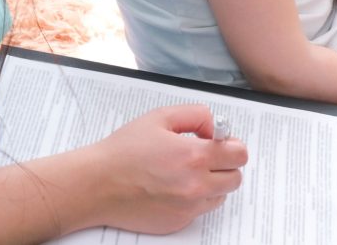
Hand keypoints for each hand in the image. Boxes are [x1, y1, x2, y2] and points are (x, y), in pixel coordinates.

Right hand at [89, 104, 247, 233]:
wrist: (97, 184)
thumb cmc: (123, 151)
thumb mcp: (161, 117)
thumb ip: (196, 115)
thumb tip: (214, 128)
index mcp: (194, 156)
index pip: (239, 154)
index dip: (232, 145)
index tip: (221, 142)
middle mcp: (195, 186)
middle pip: (235, 178)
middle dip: (226, 164)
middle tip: (207, 156)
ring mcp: (188, 208)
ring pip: (220, 195)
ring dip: (213, 183)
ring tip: (188, 171)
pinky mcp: (178, 222)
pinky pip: (200, 210)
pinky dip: (195, 198)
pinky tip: (174, 186)